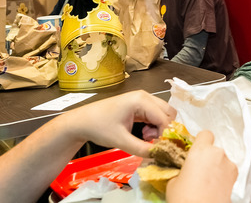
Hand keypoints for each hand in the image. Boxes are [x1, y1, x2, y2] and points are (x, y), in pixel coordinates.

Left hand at [61, 90, 175, 157]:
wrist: (82, 121)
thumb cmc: (98, 127)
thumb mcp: (120, 140)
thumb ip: (141, 149)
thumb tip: (158, 155)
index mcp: (140, 100)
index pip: (164, 118)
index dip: (165, 135)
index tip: (159, 148)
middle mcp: (144, 96)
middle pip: (168, 113)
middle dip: (164, 129)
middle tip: (151, 141)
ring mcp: (142, 99)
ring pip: (163, 113)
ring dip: (159, 127)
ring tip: (145, 137)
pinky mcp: (139, 105)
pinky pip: (155, 114)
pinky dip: (154, 125)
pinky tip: (143, 133)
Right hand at [166, 130, 236, 202]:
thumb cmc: (184, 196)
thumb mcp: (174, 181)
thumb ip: (182, 170)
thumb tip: (185, 172)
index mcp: (201, 150)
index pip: (206, 134)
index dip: (201, 142)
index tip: (196, 152)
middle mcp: (218, 153)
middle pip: (214, 149)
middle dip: (208, 158)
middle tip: (199, 172)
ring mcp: (229, 165)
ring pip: (222, 160)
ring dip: (217, 167)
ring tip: (208, 182)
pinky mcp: (236, 178)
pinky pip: (228, 171)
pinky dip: (223, 176)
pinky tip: (216, 187)